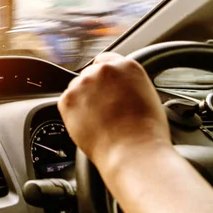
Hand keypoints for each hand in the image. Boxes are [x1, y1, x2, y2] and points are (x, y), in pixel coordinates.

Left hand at [57, 52, 170, 170]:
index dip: (106, 77)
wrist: (132, 152)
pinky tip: (90, 125)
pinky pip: (68, 103)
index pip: (107, 60)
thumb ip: (129, 84)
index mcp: (126, 66)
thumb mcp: (146, 96)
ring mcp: (82, 83)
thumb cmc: (146, 132)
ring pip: (78, 88)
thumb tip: (118, 87)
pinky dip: (74, 113)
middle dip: (95, 89)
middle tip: (106, 110)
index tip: (106, 86)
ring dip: (84, 100)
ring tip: (100, 121)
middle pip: (91, 74)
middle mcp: (102, 70)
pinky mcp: (67, 100)